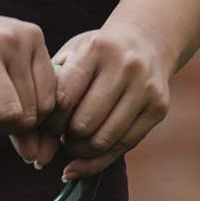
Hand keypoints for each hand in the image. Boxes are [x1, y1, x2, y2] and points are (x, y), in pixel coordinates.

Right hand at [0, 6, 57, 164]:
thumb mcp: (0, 80)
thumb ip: (20, 115)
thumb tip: (34, 156)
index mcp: (32, 39)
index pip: (50, 102)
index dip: (30, 124)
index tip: (9, 122)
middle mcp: (14, 39)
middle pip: (29, 113)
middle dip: (8, 129)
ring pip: (8, 114)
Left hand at [19, 17, 171, 177]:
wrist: (147, 41)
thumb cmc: (97, 57)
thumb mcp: (71, 62)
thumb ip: (51, 101)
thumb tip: (41, 157)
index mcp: (97, 48)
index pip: (64, 101)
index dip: (52, 122)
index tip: (52, 124)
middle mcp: (125, 65)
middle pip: (84, 126)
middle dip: (68, 137)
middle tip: (66, 134)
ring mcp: (145, 87)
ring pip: (103, 142)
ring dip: (83, 150)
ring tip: (78, 141)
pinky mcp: (158, 108)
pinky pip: (122, 148)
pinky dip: (100, 159)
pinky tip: (90, 152)